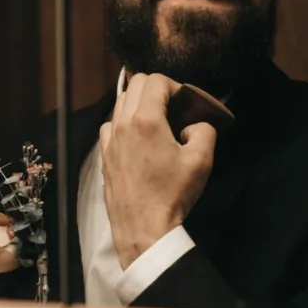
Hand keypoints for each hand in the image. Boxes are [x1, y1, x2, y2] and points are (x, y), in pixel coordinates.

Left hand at [99, 73, 217, 268]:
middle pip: (135, 84)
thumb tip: (194, 126)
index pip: (155, 81)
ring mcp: (109, 139)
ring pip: (121, 102)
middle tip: (174, 108)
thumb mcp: (201, 160)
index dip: (175, 86)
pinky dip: (125, 122)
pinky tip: (138, 139)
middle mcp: (122, 123)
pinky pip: (111, 124)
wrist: (143, 227)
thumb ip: (204, 131)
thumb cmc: (172, 193)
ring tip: (157, 122)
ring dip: (139, 103)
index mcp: (145, 120)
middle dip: (157, 89)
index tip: (186, 103)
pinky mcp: (104, 154)